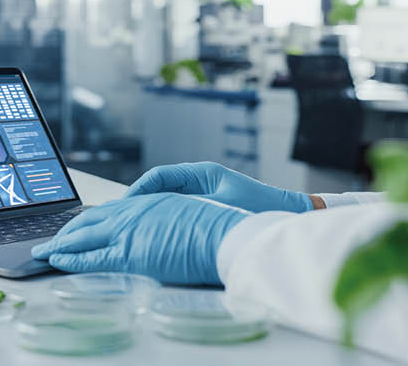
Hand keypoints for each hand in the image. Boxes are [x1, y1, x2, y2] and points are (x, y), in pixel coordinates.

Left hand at [31, 193, 248, 284]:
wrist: (226, 234)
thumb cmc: (219, 229)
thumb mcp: (190, 214)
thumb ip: (171, 221)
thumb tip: (165, 232)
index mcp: (152, 200)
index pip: (113, 208)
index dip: (93, 218)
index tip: (80, 224)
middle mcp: (135, 210)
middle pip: (92, 219)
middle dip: (69, 229)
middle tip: (52, 236)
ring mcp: (129, 230)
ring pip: (84, 236)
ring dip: (61, 243)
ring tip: (43, 250)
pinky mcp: (128, 253)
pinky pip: (90, 257)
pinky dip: (70, 258)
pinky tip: (56, 259)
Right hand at [127, 162, 313, 213]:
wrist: (290, 216)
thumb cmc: (262, 211)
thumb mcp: (224, 209)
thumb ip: (193, 209)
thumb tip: (161, 213)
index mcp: (202, 173)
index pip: (159, 177)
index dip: (138, 191)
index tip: (124, 207)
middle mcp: (200, 179)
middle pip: (157, 186)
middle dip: (136, 201)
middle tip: (117, 218)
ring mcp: (202, 192)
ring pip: (164, 198)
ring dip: (147, 211)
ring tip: (129, 227)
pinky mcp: (206, 206)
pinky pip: (175, 210)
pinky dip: (161, 219)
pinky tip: (152, 234)